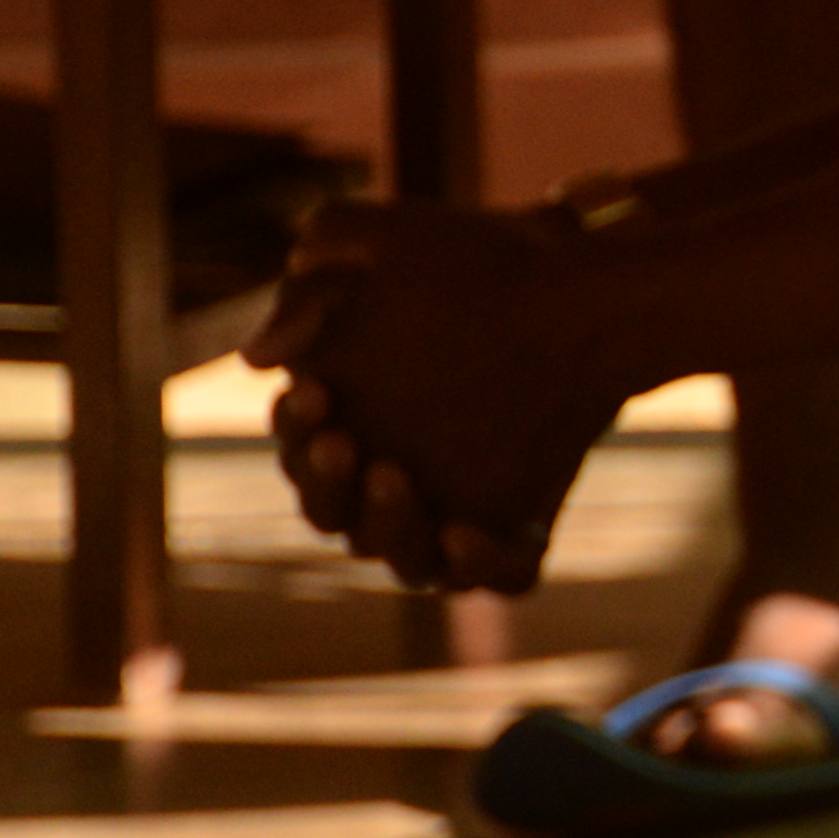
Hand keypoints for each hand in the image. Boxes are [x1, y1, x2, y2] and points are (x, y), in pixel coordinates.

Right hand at [247, 197, 621, 593]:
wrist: (583, 296)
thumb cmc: (473, 276)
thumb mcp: (391, 260)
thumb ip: (314, 293)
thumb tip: (255, 356)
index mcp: (346, 437)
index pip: (298, 450)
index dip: (295, 428)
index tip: (314, 390)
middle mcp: (389, 495)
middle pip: (334, 514)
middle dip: (327, 482)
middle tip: (343, 441)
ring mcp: (452, 521)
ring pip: (404, 560)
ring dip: (389, 525)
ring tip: (394, 475)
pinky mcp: (518, 535)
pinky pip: (494, 578)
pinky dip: (478, 566)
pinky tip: (466, 531)